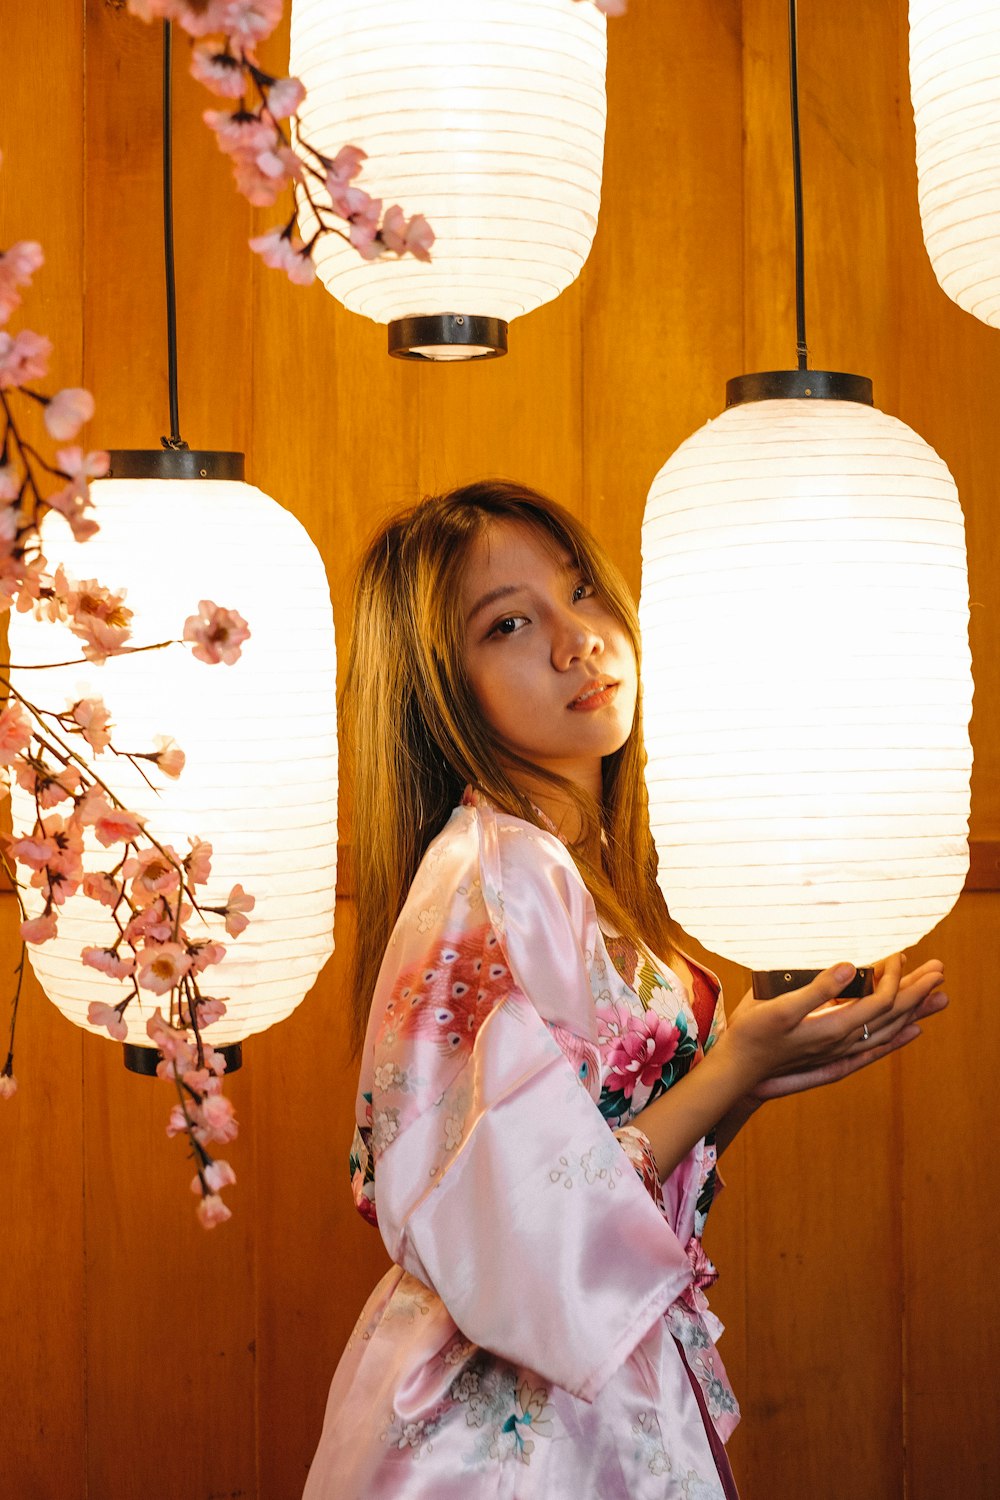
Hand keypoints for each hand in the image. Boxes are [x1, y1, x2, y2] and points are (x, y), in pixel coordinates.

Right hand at [749, 956, 946, 1100]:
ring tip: (939, 997)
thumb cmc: (753, 1035)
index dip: (894, 977)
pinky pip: (877, 1046)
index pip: (880, 1001)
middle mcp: (844, 1042)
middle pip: (893, 1016)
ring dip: (915, 1010)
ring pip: (889, 1030)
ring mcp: (841, 1051)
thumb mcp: (779, 1007)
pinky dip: (899, 1036)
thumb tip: (850, 967)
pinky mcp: (835, 1055)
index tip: (899, 954)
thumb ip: (816, 989)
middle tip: (940, 970)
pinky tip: (912, 1031)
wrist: (741, 1070)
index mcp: (834, 1028)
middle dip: (918, 991)